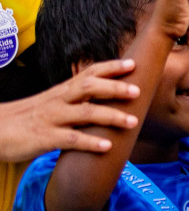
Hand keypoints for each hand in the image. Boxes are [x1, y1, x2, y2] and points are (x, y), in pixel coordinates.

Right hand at [0, 60, 139, 162]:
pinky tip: (107, 146)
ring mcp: (52, 118)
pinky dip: (91, 142)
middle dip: (115, 88)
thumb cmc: (29, 117)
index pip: (90, 72)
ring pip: (86, 113)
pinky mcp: (44, 138)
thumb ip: (75, 98)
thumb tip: (105, 98)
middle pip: (90, 87)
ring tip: (133, 122)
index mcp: (63, 90)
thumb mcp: (52, 102)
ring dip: (111, 117)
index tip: (133, 64)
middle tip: (138, 91)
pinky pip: (71, 139)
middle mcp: (60, 100)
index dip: (112, 67)